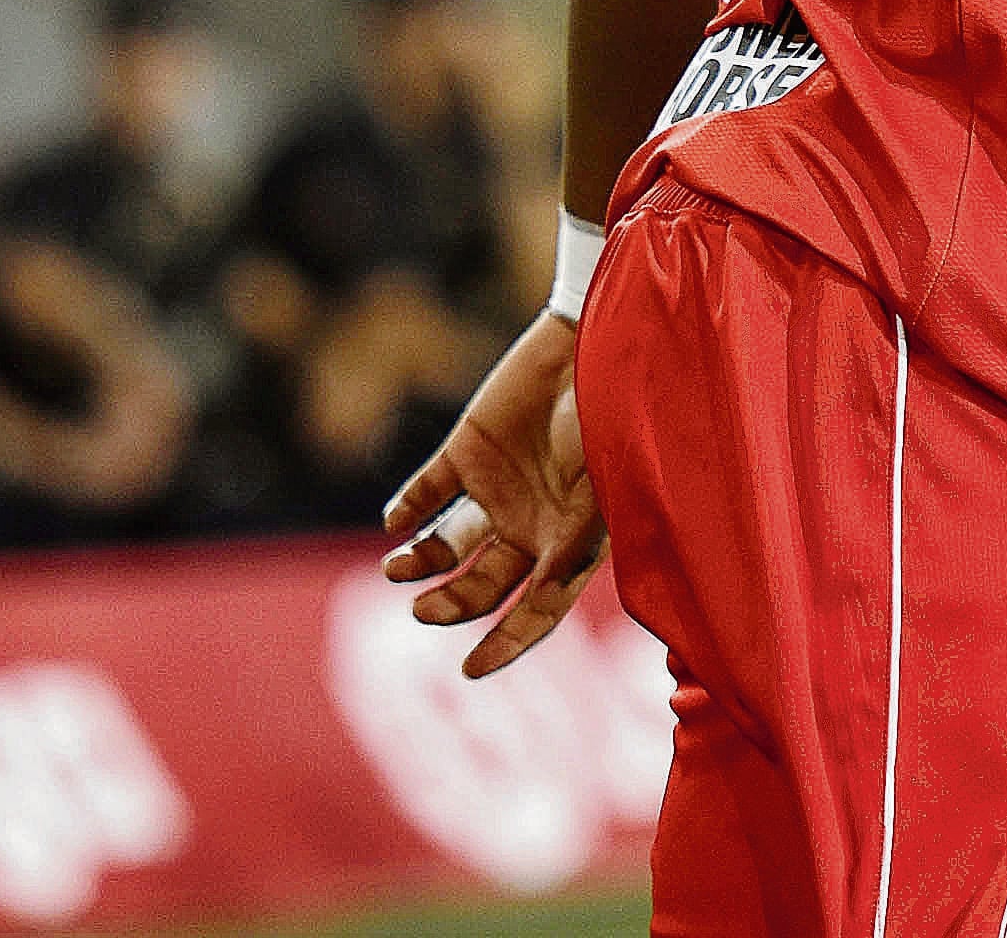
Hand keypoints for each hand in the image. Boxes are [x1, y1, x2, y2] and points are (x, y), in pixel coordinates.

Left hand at [379, 309, 603, 677]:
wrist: (594, 336)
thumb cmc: (611, 414)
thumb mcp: (602, 485)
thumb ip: (574, 540)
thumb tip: (545, 594)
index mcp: (570, 542)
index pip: (537, 609)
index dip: (507, 644)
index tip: (471, 669)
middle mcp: (530, 524)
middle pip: (483, 586)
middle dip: (452, 606)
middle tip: (424, 610)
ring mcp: (497, 488)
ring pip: (448, 546)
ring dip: (420, 565)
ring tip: (396, 568)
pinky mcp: (467, 449)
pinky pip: (428, 490)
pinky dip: (407, 509)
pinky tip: (395, 521)